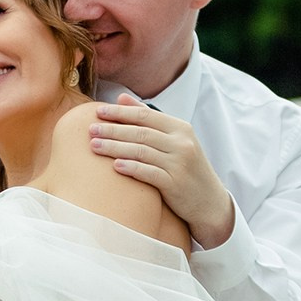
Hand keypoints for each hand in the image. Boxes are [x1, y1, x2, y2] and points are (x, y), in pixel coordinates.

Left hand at [90, 94, 235, 246]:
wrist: (210, 202)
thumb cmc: (186, 169)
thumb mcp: (174, 140)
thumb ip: (148, 120)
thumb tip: (121, 98)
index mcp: (180, 128)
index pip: (145, 115)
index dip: (120, 112)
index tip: (98, 110)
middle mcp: (182, 143)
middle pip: (140, 132)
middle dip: (113, 129)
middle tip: (90, 129)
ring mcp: (179, 163)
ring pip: (141, 151)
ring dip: (115, 147)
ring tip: (94, 146)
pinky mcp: (175, 184)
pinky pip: (149, 173)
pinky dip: (131, 167)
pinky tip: (114, 166)